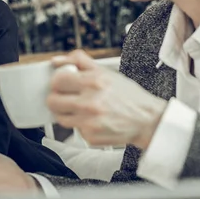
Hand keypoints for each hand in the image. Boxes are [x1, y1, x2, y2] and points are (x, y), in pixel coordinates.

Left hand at [47, 50, 167, 149]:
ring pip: (60, 117)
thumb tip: (55, 60)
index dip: (57, 81)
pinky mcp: (90, 137)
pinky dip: (81, 125)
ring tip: (81, 108)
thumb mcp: (106, 71)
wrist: (147, 120)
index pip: (57, 80)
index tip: (63, 83)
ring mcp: (89, 122)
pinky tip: (93, 120)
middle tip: (67, 96)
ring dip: (66, 112)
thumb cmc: (127, 95)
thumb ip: (79, 61)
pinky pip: (74, 130)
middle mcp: (90, 103)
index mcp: (94, 82)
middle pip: (52, 101)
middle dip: (57, 97)